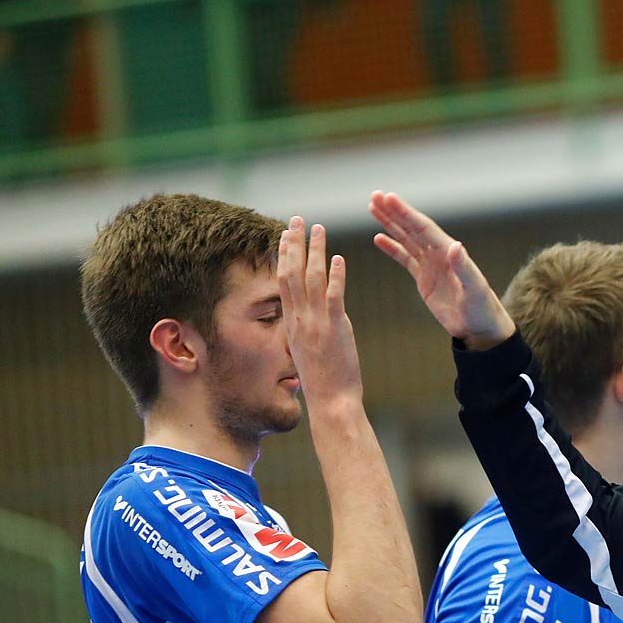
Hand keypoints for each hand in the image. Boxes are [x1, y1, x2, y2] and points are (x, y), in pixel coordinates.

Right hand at [277, 217, 361, 406]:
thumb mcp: (307, 350)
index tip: (286, 235)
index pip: (284, 281)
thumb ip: (306, 330)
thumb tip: (307, 318)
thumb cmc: (323, 380)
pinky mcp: (335, 330)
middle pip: (292, 273)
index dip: (284, 255)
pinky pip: (334, 298)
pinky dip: (336, 277)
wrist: (330, 402)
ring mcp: (316, 323)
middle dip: (293, 244)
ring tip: (318, 228)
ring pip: (312, 279)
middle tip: (297, 220)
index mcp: (292, 322)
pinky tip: (338, 258)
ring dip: (315, 251)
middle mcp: (300, 319)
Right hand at [368, 191, 514, 348]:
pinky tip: (379, 238)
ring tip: (373, 208)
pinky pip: (405, 258)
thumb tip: (455, 246)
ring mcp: (431, 265)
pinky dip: (392, 248)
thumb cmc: (482, 308)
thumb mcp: (474, 288)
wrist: (480, 327)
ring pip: (406, 239)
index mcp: (449, 252)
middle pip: (412, 228)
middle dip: (393, 212)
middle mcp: (439, 254)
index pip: (423, 227)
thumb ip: (463, 267)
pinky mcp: (424, 278)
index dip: (406, 213)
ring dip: (390, 224)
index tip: (389, 198)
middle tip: (375, 196)